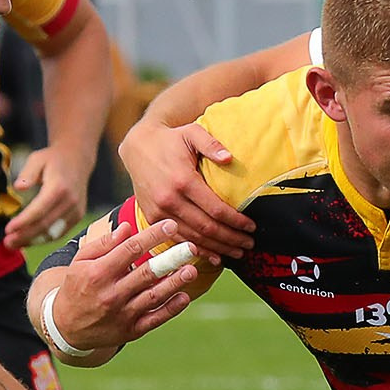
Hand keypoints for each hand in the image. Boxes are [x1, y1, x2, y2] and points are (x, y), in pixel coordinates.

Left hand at [2, 144, 91, 246]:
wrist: (77, 160)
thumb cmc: (52, 160)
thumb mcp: (37, 159)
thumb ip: (27, 173)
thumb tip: (18, 188)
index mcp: (59, 187)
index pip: (39, 210)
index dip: (23, 222)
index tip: (7, 230)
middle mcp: (70, 201)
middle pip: (46, 225)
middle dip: (25, 236)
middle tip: (7, 242)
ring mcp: (76, 211)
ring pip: (53, 233)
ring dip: (32, 241)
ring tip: (14, 244)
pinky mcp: (77, 217)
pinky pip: (59, 232)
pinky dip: (43, 239)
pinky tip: (28, 240)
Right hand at [44, 212, 211, 352]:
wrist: (67, 327)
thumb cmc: (77, 286)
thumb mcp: (81, 262)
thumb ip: (104, 244)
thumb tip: (128, 227)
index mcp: (98, 273)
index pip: (131, 249)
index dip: (153, 236)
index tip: (171, 225)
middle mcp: (111, 294)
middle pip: (147, 273)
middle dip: (171, 259)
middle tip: (191, 247)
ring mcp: (122, 314)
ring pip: (154, 296)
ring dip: (175, 283)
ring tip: (191, 270)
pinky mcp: (131, 331)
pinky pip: (155, 319)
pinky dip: (171, 309)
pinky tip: (185, 297)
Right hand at [117, 117, 255, 257]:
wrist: (137, 147)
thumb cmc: (170, 140)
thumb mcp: (192, 133)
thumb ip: (211, 144)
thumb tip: (230, 158)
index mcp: (183, 181)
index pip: (216, 209)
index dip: (237, 221)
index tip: (252, 226)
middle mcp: (170, 200)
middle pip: (207, 228)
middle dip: (231, 239)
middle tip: (249, 244)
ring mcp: (159, 212)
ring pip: (193, 238)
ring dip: (217, 248)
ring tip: (237, 253)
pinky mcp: (152, 218)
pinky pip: (178, 239)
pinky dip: (197, 250)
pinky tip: (213, 256)